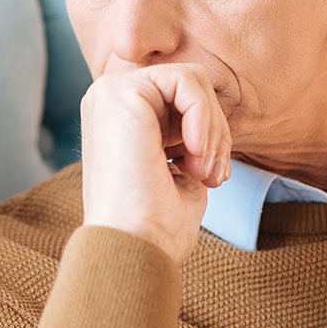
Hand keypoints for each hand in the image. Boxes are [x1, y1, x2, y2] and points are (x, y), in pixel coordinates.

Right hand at [79, 62, 232, 264]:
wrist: (134, 248)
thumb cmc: (156, 225)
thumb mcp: (181, 169)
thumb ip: (189, 135)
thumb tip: (213, 118)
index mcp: (121, 120)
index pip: (183, 100)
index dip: (211, 134)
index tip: (212, 177)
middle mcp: (110, 102)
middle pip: (190, 86)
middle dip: (217, 130)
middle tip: (213, 175)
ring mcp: (109, 94)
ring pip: (192, 79)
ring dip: (213, 127)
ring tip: (203, 170)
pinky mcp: (119, 93)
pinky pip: (186, 81)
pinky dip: (204, 116)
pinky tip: (195, 153)